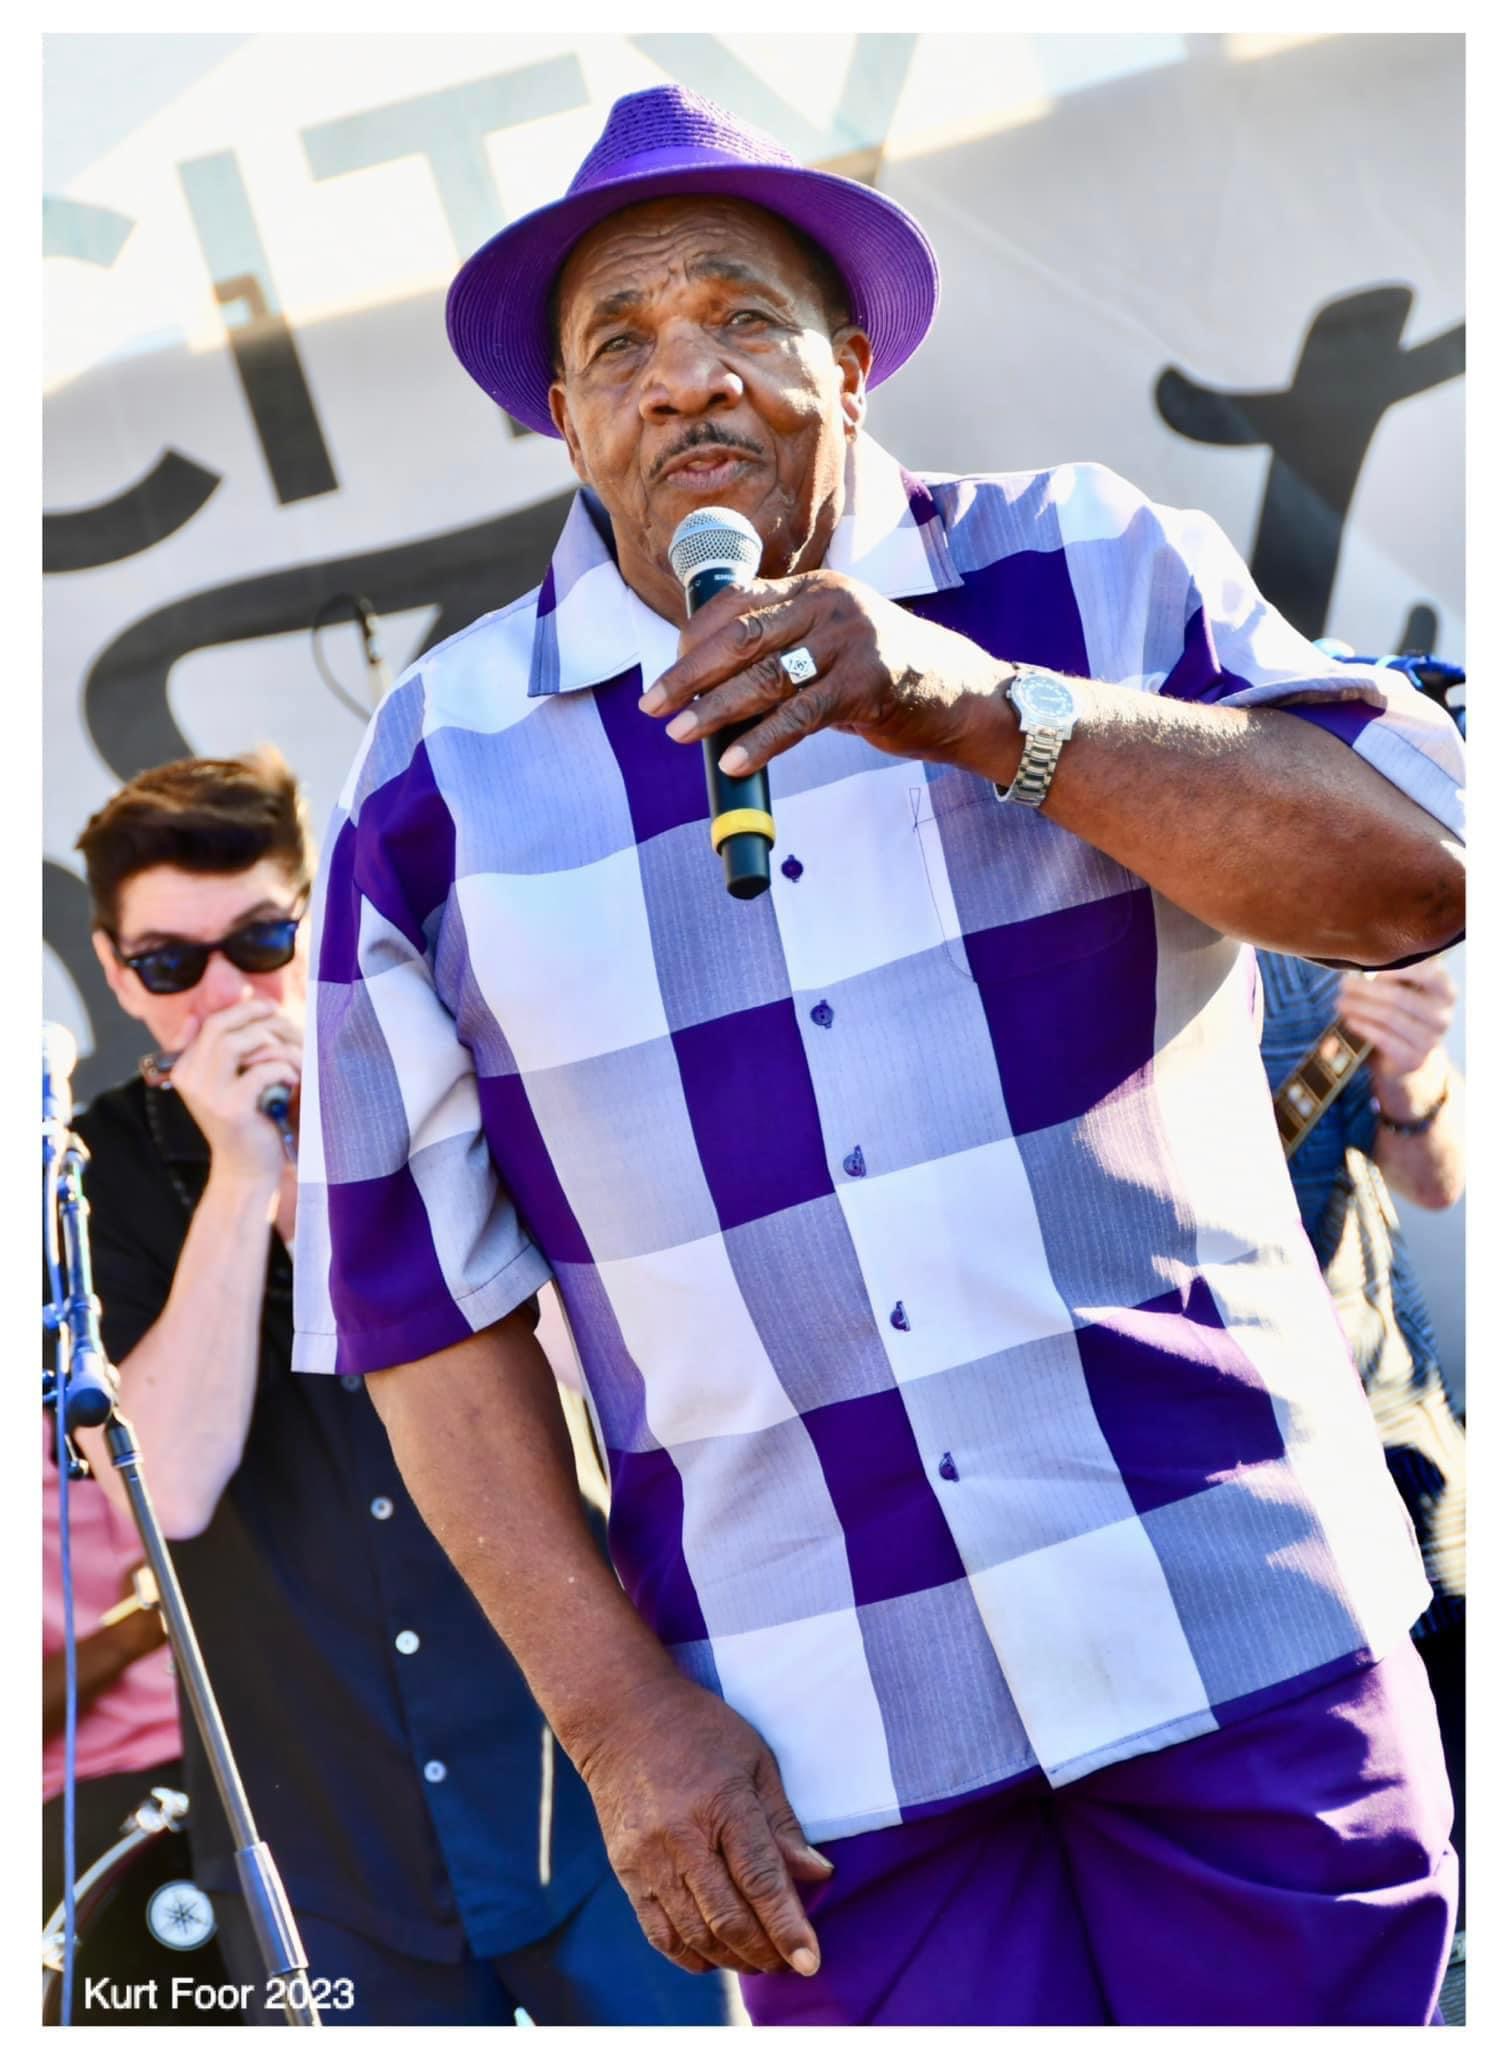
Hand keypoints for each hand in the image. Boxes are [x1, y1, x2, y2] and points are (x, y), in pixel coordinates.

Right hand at [166, 993, 301, 1184]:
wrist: (246, 1170)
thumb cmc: (245, 1121)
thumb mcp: (224, 1083)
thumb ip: (215, 1051)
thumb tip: (194, 1016)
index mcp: (185, 1068)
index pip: (212, 1023)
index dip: (244, 1010)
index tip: (270, 1009)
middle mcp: (190, 1078)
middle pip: (222, 1027)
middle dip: (260, 1020)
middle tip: (287, 1026)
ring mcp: (208, 1094)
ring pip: (239, 1043)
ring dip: (275, 1045)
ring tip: (293, 1059)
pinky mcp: (231, 1108)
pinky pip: (263, 1070)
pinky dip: (285, 1071)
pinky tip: (293, 1082)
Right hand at [574, 1672, 833, 1976]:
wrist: (620, 1715)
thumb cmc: (699, 1731)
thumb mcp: (754, 1759)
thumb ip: (784, 1823)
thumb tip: (819, 1875)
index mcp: (723, 1803)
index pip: (761, 1879)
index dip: (788, 1926)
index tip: (810, 1962)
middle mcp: (682, 1837)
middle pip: (728, 1917)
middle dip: (764, 1952)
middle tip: (789, 1962)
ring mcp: (648, 1858)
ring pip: (695, 1933)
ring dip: (732, 1958)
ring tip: (758, 1960)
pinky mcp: (625, 1871)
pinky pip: (659, 1932)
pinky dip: (690, 1955)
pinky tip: (714, 1955)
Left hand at [639, 570, 1011, 776]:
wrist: (962, 695)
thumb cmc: (887, 674)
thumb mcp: (834, 643)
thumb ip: (785, 647)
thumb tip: (710, 683)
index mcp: (816, 587)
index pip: (738, 602)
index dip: (694, 638)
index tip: (668, 670)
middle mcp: (831, 604)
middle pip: (741, 637)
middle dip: (690, 674)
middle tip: (653, 705)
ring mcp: (851, 641)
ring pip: (765, 677)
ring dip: (716, 709)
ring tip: (681, 732)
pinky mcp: (868, 684)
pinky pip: (800, 716)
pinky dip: (761, 741)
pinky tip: (734, 760)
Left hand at [1335, 959, 1456, 1084]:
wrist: (1407, 1058)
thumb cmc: (1401, 1015)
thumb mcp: (1403, 991)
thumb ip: (1391, 977)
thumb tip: (1359, 968)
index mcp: (1445, 992)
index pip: (1430, 973)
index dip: (1399, 970)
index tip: (1372, 969)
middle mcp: (1442, 1016)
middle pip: (1399, 996)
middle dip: (1366, 989)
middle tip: (1344, 984)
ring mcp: (1430, 1040)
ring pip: (1389, 1017)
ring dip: (1359, 1007)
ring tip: (1341, 1002)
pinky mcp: (1414, 1059)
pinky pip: (1384, 1038)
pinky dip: (1363, 1027)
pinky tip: (1350, 1020)